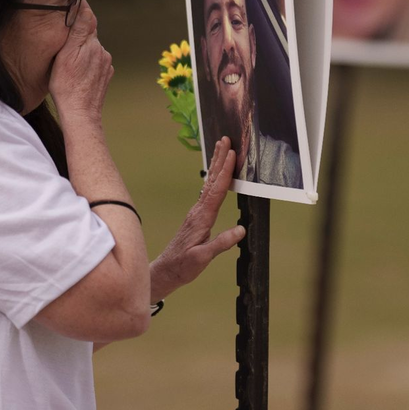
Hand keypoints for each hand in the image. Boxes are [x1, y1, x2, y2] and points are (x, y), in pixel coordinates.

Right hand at [49, 5, 111, 124]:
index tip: (71, 4)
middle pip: (89, 34)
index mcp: (92, 43)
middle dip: (78, 34)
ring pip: (92, 49)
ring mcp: (106, 64)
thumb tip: (84, 7)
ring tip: (68, 61)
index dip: (80, 10)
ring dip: (82, 50)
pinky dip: (87, 62)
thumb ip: (77, 30)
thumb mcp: (66, 55)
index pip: (88, 18)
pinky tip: (77, 72)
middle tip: (63, 39)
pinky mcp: (106, 75)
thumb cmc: (67, 86)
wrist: (80, 114)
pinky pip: (95, 62)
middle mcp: (102, 51)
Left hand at [150, 137, 244, 301]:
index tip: (232, 154)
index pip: (217, 191)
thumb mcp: (202, 258)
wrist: (166, 270)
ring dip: (215, 165)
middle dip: (218, 159)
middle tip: (224, 139)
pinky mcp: (197, 216)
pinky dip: (213, 178)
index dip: (225, 171)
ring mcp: (196, 212)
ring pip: (208, 183)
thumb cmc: (183, 265)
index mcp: (202, 218)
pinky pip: (207, 191)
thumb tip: (241, 230)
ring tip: (220, 148)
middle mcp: (198, 211)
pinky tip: (215, 175)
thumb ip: (221, 244)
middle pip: (211, 180)